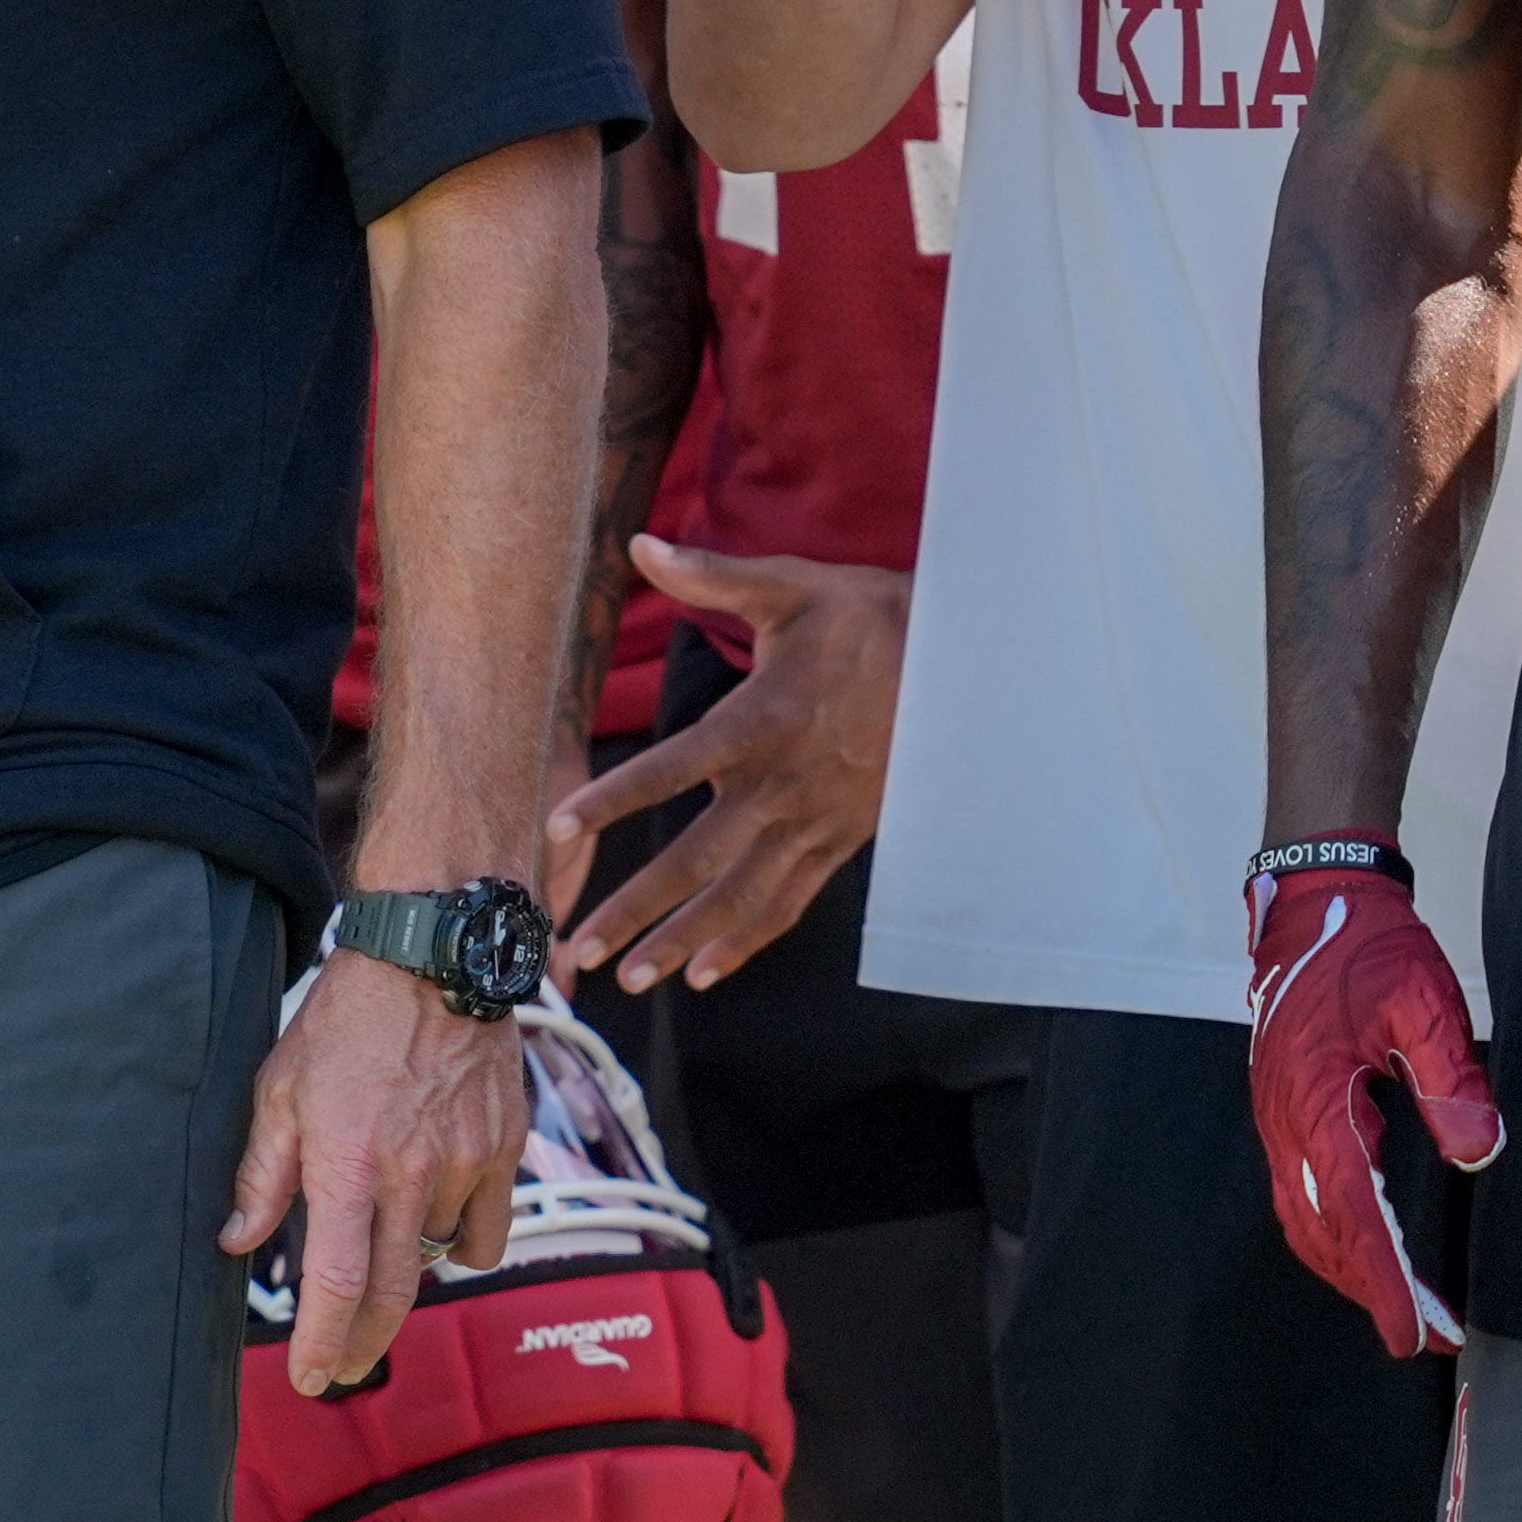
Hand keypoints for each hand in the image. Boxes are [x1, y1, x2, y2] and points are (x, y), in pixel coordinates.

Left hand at [224, 948, 517, 1393]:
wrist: (432, 958)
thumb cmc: (344, 1019)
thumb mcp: (279, 1091)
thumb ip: (261, 1176)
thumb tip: (237, 1243)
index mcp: (347, 1162)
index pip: (337, 1282)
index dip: (320, 1341)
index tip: (308, 1376)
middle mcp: (411, 1174)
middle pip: (394, 1295)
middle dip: (362, 1343)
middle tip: (340, 1364)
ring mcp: (467, 1165)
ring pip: (440, 1260)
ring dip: (407, 1275)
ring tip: (380, 1256)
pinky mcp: (507, 1151)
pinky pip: (487, 1231)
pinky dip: (461, 1241)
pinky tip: (436, 1223)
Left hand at [552, 541, 902, 991]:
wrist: (963, 662)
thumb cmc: (866, 618)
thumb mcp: (790, 587)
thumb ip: (710, 576)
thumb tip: (640, 543)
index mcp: (762, 721)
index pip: (674, 767)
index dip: (616, 798)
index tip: (558, 828)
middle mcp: (784, 784)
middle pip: (698, 858)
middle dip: (635, 908)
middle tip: (577, 950)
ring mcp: (814, 822)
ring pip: (740, 896)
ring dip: (681, 940)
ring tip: (628, 978)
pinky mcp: (840, 842)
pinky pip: (787, 902)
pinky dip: (745, 940)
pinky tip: (703, 973)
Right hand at [1243, 844, 1498, 1356]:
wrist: (1314, 899)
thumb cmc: (1369, 946)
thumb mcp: (1428, 1004)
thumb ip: (1453, 1081)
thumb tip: (1478, 1154)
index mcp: (1317, 1101)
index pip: (1353, 1217)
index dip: (1386, 1283)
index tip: (1416, 1334)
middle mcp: (1285, 1119)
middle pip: (1322, 1233)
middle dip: (1374, 1289)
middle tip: (1432, 1334)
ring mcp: (1277, 1115)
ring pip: (1305, 1218)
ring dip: (1352, 1267)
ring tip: (1407, 1304)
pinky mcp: (1284, 1108)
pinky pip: (1302, 1190)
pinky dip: (1335, 1232)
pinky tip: (1372, 1244)